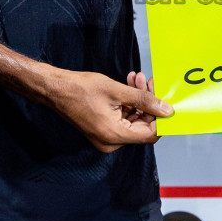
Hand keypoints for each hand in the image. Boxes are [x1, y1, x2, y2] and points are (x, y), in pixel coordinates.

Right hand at [46, 69, 173, 152]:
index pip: (150, 134)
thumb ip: (144, 100)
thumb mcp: (117, 91)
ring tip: (137, 78)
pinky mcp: (103, 129)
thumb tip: (166, 109)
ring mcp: (106, 137)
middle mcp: (111, 142)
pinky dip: (128, 102)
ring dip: (138, 99)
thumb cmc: (80, 89)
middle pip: (142, 126)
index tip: (166, 100)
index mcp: (114, 136)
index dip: (161, 118)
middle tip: (149, 81)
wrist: (55, 89)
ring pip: (133, 120)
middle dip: (148, 103)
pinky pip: (123, 118)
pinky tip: (129, 84)